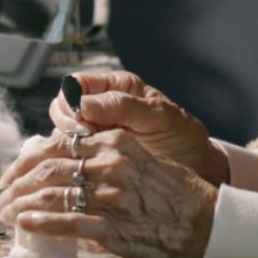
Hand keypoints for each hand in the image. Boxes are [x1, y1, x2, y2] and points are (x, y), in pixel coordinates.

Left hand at [0, 129, 216, 257]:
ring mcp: (109, 195)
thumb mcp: (143, 158)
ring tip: (7, 212)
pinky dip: (41, 223)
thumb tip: (72, 163)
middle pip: (47, 167)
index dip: (29, 159)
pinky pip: (67, 222)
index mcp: (115, 142)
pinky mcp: (112, 227)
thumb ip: (107, 156)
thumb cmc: (178, 192)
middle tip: (2, 194)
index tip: (14, 171)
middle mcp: (108, 163)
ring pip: (51, 193)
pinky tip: (26, 224)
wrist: (210, 221)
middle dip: (18, 182)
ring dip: (22, 203)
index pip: (58, 144)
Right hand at [51, 72, 227, 184]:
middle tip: (86, 145)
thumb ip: (125, 106)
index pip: (75, 85)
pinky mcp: (94, 158)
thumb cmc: (182, 139)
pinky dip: (70, 164)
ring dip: (67, 148)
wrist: (196, 172)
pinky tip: (81, 172)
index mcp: (115, 88)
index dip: (72, 103)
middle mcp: (101, 108)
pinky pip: (70, 156)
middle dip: (67, 127)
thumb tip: (84, 103)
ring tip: (88, 161)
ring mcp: (95, 134)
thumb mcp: (160, 118)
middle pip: (61, 109)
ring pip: (61, 134)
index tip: (84, 125)